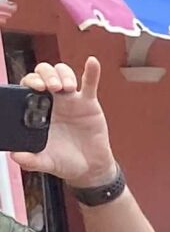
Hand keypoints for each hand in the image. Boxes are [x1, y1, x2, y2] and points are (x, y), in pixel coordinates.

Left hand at [18, 57, 117, 188]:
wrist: (89, 169)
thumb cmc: (65, 162)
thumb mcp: (46, 162)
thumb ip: (31, 159)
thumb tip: (15, 156)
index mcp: (38, 109)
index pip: (29, 85)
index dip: (31, 81)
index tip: (36, 88)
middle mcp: (53, 100)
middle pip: (45, 73)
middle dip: (46, 75)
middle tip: (51, 87)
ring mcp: (71, 100)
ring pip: (64, 73)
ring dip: (64, 75)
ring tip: (68, 88)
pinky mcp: (89, 103)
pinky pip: (90, 83)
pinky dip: (92, 72)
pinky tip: (92, 62)